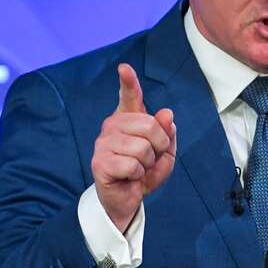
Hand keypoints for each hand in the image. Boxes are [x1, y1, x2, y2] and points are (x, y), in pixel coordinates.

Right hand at [91, 63, 176, 232]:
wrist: (128, 199)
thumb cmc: (145, 172)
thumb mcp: (165, 153)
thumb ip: (168, 133)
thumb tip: (167, 114)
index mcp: (128, 118)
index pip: (129, 96)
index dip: (128, 82)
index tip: (124, 68)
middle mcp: (113, 125)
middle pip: (150, 125)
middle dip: (160, 146)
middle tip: (150, 158)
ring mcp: (104, 142)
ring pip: (142, 148)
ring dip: (148, 164)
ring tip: (138, 169)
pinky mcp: (100, 162)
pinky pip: (133, 165)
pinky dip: (138, 175)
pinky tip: (129, 177)